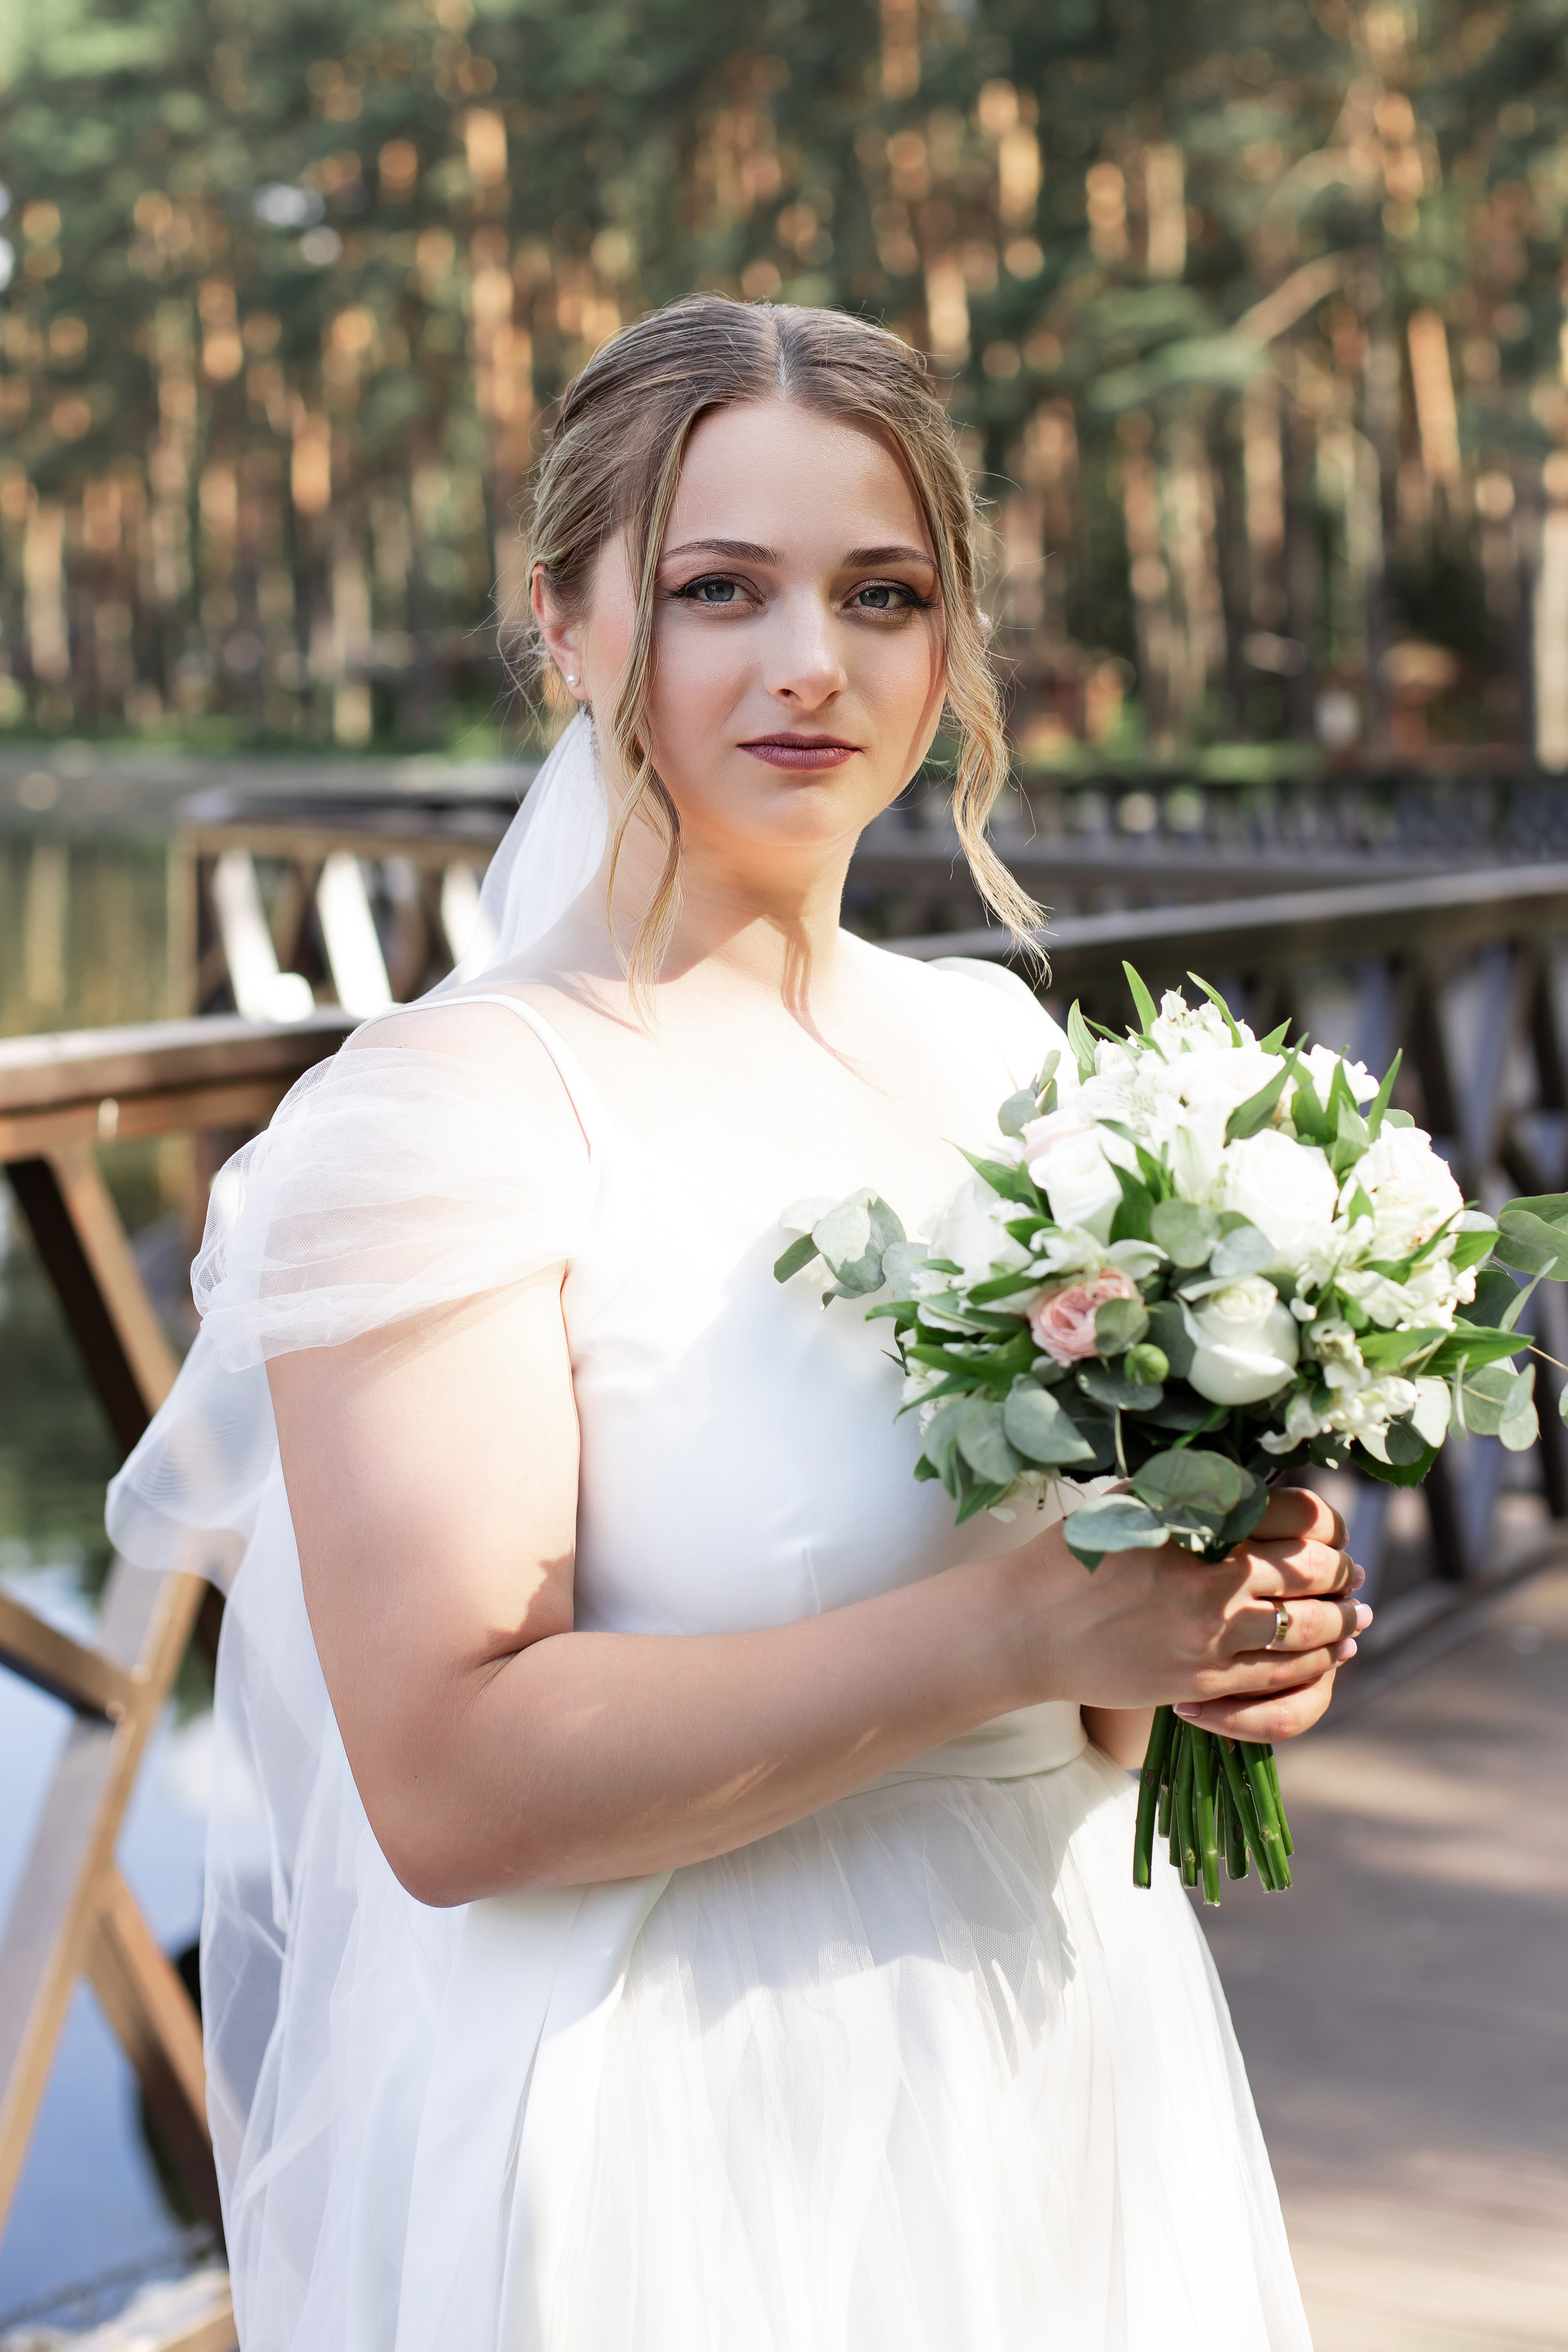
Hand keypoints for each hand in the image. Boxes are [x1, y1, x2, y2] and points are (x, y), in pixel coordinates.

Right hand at [1001, 1485, 1367, 1742]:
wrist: (1024, 1630)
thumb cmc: (1071, 1557)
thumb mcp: (1127, 1502)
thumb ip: (1190, 1488)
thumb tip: (1252, 1481)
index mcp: (1197, 1530)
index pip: (1294, 1515)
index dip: (1323, 1520)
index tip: (1328, 1526)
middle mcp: (1211, 1585)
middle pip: (1312, 1575)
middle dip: (1340, 1572)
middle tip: (1351, 1572)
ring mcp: (1209, 1641)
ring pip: (1308, 1632)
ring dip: (1341, 1622)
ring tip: (1354, 1616)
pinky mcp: (1202, 1685)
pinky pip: (1280, 1678)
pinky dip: (1315, 1665)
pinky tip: (1329, 1655)